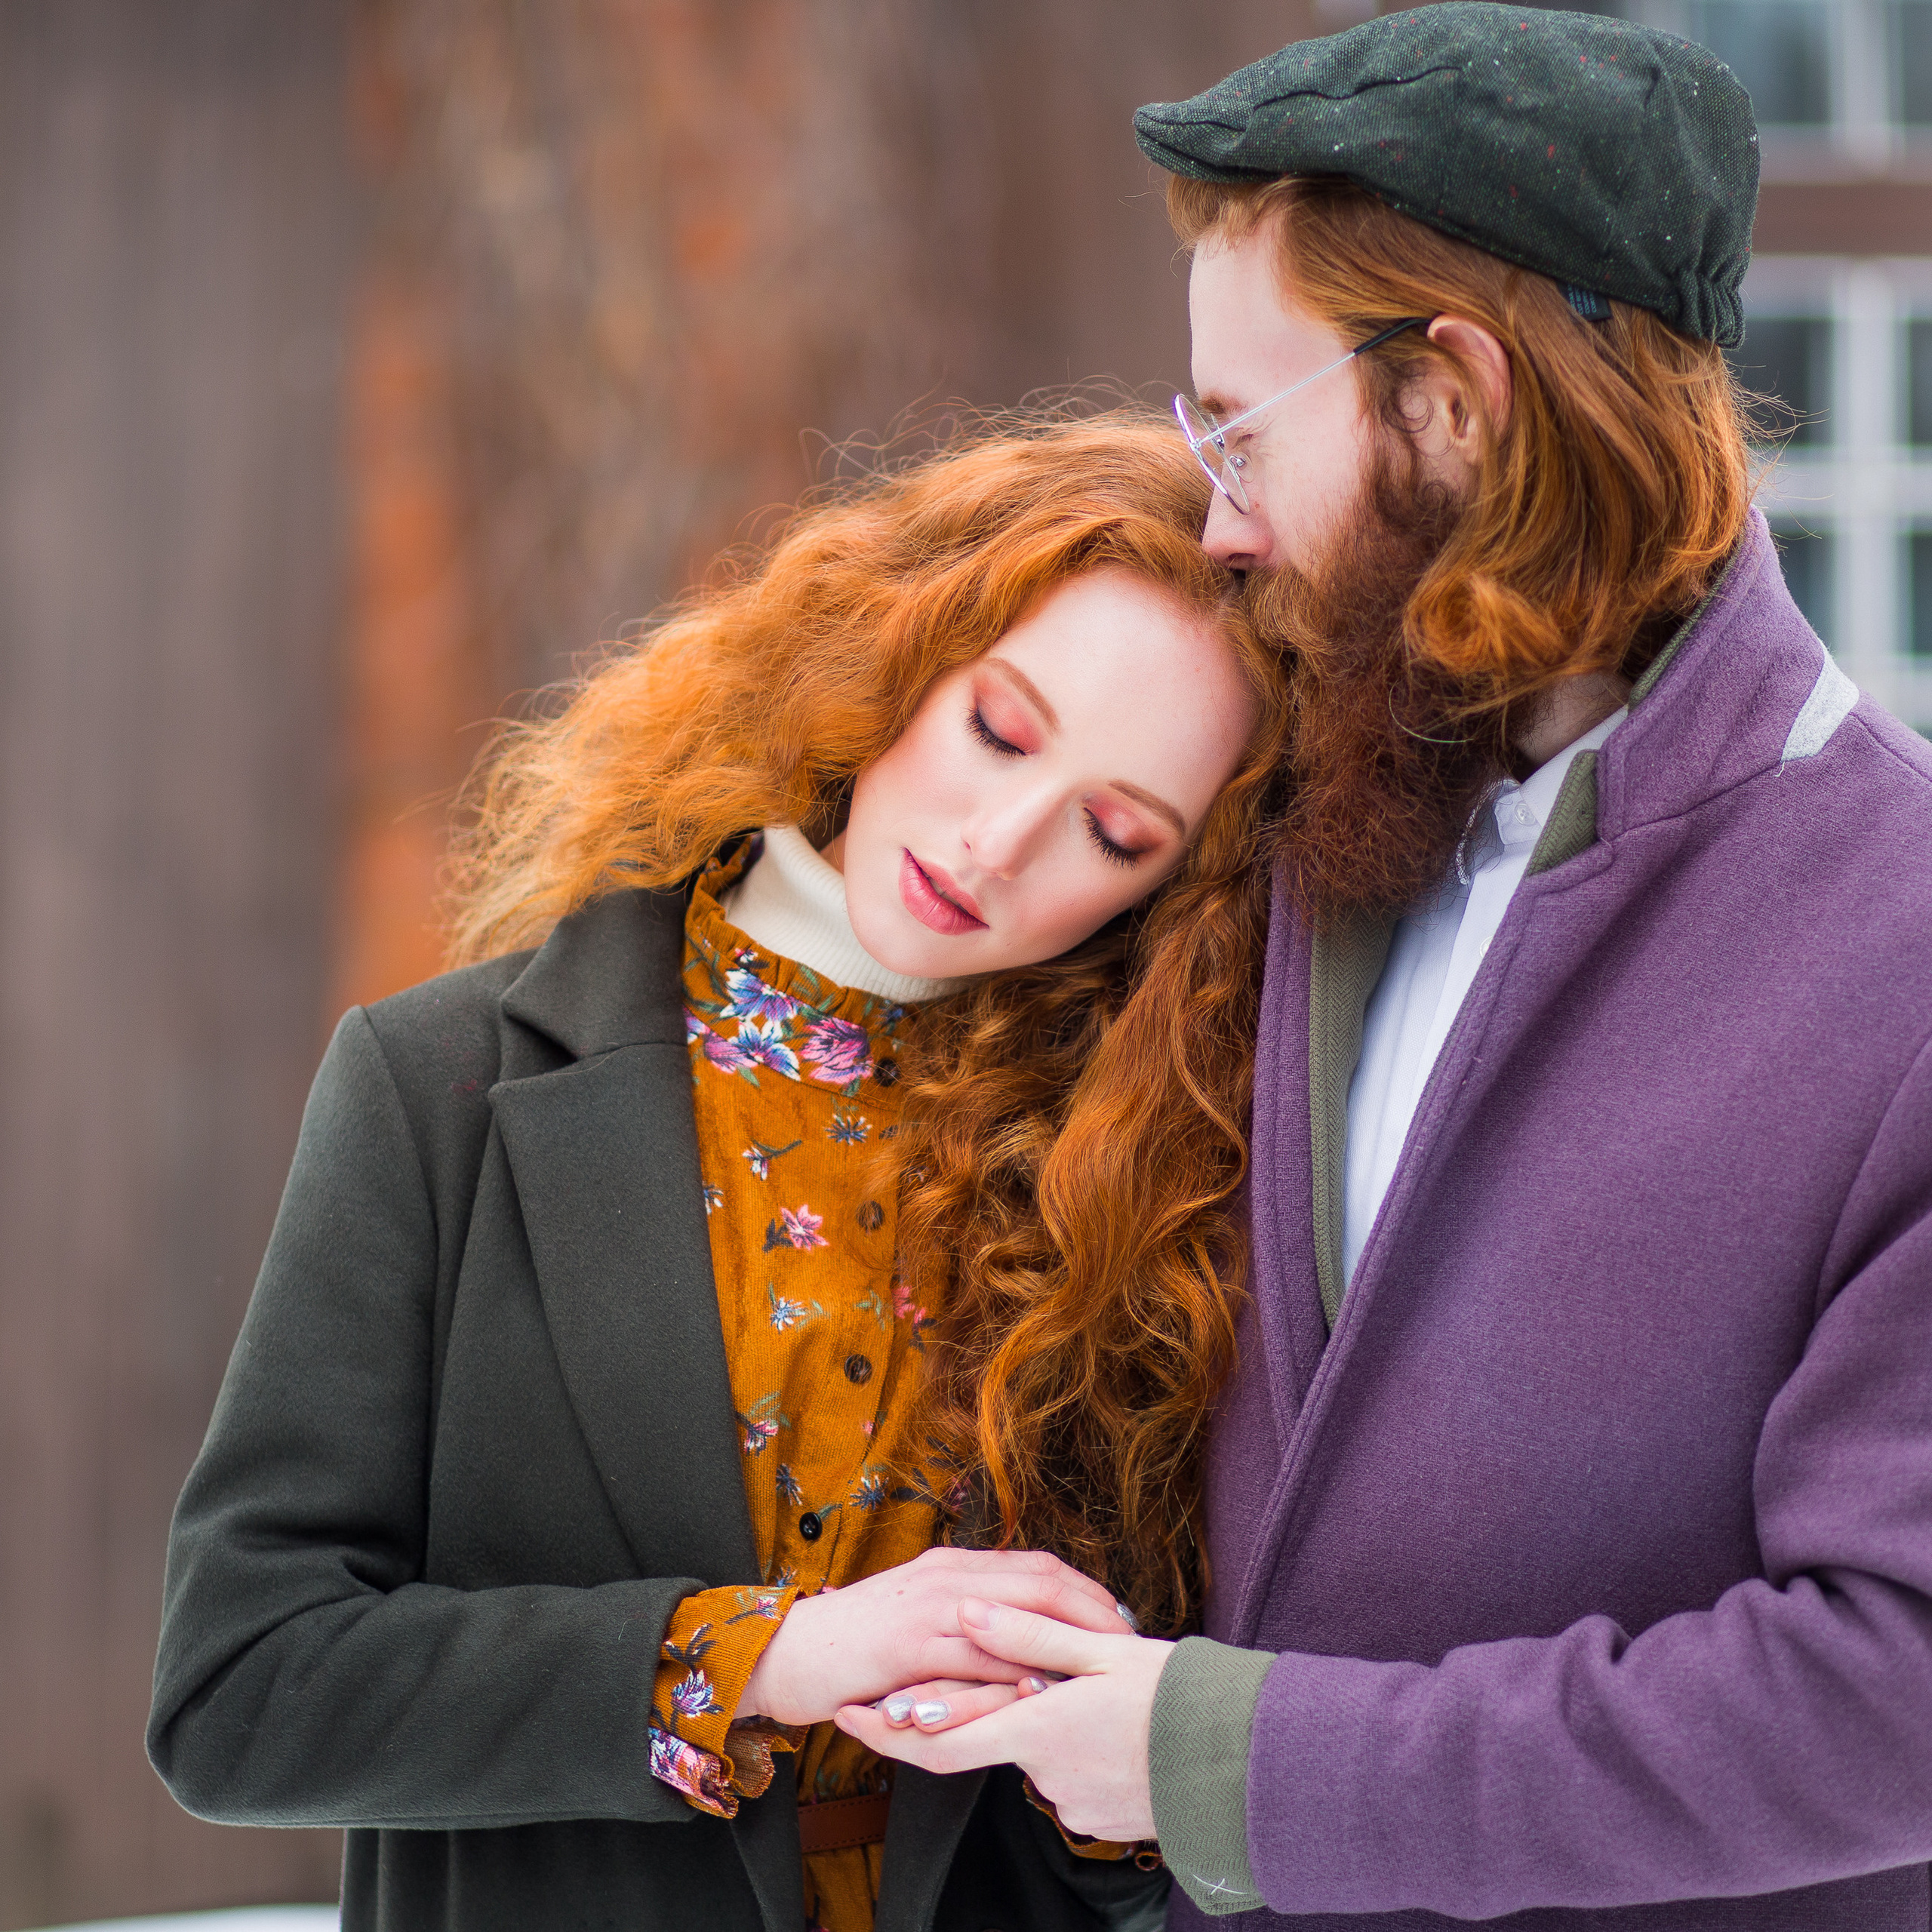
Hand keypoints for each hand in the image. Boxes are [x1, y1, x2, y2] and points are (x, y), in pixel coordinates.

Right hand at [739, 1548, 1124, 1727]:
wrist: (784, 1652)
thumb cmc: (856, 1644)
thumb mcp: (917, 1614)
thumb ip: (966, 1614)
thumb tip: (1022, 1634)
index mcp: (953, 1564)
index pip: (1039, 1565)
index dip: (1087, 1591)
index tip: (1122, 1618)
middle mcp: (948, 1575)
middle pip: (1042, 1582)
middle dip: (1094, 1612)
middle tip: (1131, 1645)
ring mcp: (928, 1607)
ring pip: (1017, 1616)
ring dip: (1065, 1643)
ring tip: (1104, 1670)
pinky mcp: (908, 1646)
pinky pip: (975, 1659)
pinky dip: (1014, 1674)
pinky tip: (1042, 1692)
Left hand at [834, 1596, 1171, 1841]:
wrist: (1244, 1763)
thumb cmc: (1176, 1698)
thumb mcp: (1101, 1653)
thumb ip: (1028, 1633)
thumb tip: (969, 1611)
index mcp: (1036, 1726)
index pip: (943, 1741)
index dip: (891, 1731)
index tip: (849, 1715)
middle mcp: (1045, 1772)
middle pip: (998, 1736)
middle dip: (995, 1708)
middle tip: (1018, 1680)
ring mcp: (1074, 1802)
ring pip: (1041, 1753)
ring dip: (1053, 1725)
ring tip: (1107, 1696)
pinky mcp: (1103, 1818)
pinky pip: (1075, 1777)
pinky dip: (1082, 1750)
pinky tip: (1121, 1727)